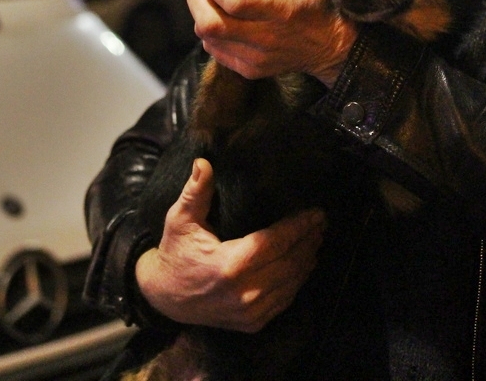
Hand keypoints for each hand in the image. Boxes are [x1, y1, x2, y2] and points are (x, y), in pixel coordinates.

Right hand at [135, 158, 326, 332]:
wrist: (164, 297)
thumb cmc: (175, 253)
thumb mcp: (180, 220)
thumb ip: (196, 192)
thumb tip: (203, 162)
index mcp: (230, 265)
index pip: (276, 242)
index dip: (299, 227)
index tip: (317, 213)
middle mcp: (245, 292)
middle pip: (290, 262)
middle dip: (309, 240)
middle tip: (322, 222)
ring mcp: (251, 311)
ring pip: (292, 283)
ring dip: (307, 260)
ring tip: (317, 239)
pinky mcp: (253, 323)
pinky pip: (284, 300)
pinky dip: (297, 281)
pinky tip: (303, 265)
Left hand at [187, 0, 356, 85]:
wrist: (336, 48)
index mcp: (282, 9)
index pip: (232, 0)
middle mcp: (266, 38)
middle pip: (208, 22)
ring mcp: (256, 58)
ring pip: (207, 36)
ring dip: (202, 11)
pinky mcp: (250, 69)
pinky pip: (214, 50)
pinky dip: (211, 30)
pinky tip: (226, 16)